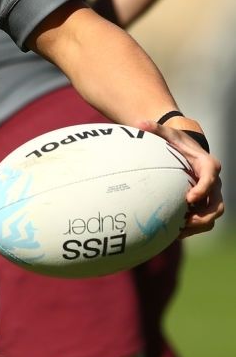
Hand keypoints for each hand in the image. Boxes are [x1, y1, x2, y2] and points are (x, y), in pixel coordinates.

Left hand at [139, 120, 223, 235]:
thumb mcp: (167, 134)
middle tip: (185, 222)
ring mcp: (211, 195)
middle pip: (217, 205)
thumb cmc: (177, 142)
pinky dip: (192, 227)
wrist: (186, 149)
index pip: (210, 178)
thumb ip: (155, 129)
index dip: (203, 190)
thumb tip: (138, 124)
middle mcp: (213, 182)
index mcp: (207, 165)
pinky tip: (174, 232)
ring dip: (198, 226)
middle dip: (204, 216)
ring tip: (179, 231)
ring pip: (212, 216)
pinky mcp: (204, 203)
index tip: (189, 198)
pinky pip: (203, 219)